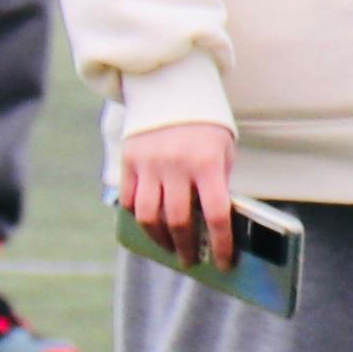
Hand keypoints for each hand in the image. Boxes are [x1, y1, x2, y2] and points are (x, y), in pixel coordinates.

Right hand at [116, 120, 238, 254]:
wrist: (172, 87)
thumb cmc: (206, 126)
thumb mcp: (223, 151)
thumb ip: (218, 184)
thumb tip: (214, 227)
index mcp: (207, 162)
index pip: (216, 214)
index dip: (221, 244)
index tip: (223, 263)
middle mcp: (176, 165)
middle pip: (179, 221)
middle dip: (186, 247)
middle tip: (191, 259)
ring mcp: (149, 163)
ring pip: (149, 217)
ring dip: (160, 239)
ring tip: (170, 247)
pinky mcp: (129, 160)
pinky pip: (129, 200)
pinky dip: (139, 218)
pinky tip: (150, 226)